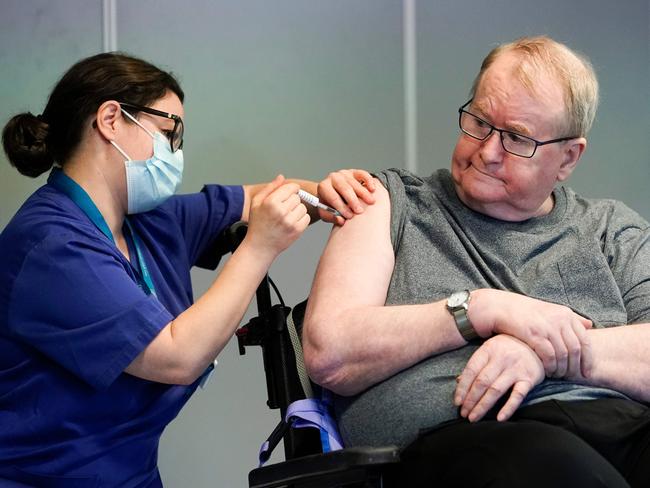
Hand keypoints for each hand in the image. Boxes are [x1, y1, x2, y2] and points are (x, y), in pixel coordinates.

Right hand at [246, 175, 309, 258]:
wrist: (259, 247)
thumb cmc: (257, 224)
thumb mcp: (257, 203)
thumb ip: (270, 188)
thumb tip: (281, 177)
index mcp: (271, 202)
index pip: (291, 188)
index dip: (292, 189)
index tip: (290, 193)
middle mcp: (281, 211)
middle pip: (297, 197)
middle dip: (292, 200)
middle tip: (284, 208)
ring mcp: (290, 221)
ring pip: (303, 207)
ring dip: (297, 210)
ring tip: (287, 216)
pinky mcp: (297, 230)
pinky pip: (306, 218)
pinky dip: (301, 219)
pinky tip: (291, 222)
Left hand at [317, 169, 375, 222]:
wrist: (332, 194)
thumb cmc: (329, 205)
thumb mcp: (326, 213)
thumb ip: (331, 217)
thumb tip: (341, 220)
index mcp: (323, 187)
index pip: (333, 197)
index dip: (341, 207)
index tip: (350, 216)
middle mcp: (333, 178)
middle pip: (344, 188)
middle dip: (353, 200)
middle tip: (360, 211)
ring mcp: (344, 174)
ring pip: (355, 183)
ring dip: (364, 193)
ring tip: (371, 202)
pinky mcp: (354, 172)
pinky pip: (362, 174)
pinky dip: (368, 181)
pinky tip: (373, 189)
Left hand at [454, 335, 543, 421]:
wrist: (536, 342)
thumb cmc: (507, 348)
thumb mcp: (490, 350)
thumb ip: (476, 365)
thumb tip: (458, 381)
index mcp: (488, 350)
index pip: (471, 371)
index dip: (462, 388)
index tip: (457, 402)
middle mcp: (501, 359)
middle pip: (482, 382)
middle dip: (471, 400)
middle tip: (464, 414)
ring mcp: (515, 369)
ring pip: (496, 390)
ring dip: (483, 406)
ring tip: (474, 418)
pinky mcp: (529, 379)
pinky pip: (517, 395)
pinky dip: (508, 407)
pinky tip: (499, 418)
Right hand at [471, 289, 592, 378]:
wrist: (500, 308)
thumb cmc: (525, 312)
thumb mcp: (550, 311)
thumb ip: (570, 318)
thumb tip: (590, 325)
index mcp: (566, 314)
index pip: (585, 340)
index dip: (588, 359)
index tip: (587, 372)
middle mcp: (560, 319)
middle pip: (575, 349)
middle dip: (575, 367)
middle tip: (571, 378)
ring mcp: (547, 326)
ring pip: (563, 355)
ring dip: (561, 369)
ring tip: (557, 376)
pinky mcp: (534, 334)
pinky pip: (549, 356)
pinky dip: (550, 367)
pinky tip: (546, 372)